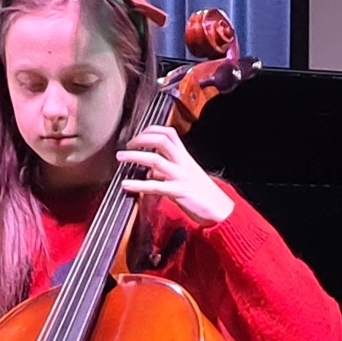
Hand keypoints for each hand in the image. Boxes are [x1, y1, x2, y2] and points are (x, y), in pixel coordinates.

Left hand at [114, 126, 232, 225]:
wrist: (220, 210)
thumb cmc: (203, 194)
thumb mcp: (185, 177)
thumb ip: (167, 172)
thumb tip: (149, 173)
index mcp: (185, 157)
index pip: (169, 133)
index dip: (152, 130)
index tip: (138, 135)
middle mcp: (183, 163)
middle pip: (162, 141)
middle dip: (142, 139)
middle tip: (127, 144)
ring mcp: (181, 176)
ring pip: (156, 160)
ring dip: (135, 156)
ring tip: (120, 158)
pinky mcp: (178, 192)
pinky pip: (155, 186)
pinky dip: (138, 185)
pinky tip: (126, 185)